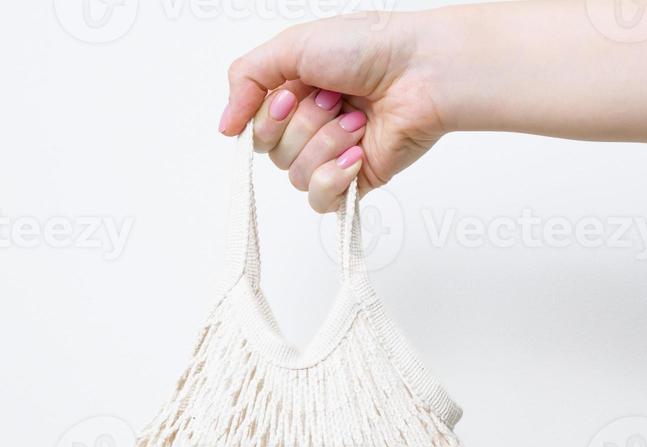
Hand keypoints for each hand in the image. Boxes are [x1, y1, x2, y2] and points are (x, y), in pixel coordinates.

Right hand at [218, 13, 448, 211]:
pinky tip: (357, 153)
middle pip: (274, 153)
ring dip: (325, 144)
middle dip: (303, 125)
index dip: (268, 117)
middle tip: (335, 100)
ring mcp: (334, 155)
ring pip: (297, 175)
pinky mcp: (357, 180)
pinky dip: (334, 176)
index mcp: (294, 93)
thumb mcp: (291, 46)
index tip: (293, 94)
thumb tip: (225, 127)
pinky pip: (322, 200)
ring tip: (357, 120)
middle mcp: (311, 125)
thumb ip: (247, 79)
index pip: (254, 128)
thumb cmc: (368, 49)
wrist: (420, 72)